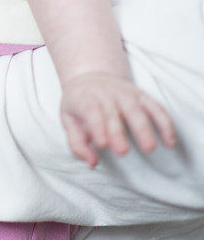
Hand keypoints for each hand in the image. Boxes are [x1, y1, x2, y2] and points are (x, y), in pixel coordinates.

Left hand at [60, 72, 176, 167]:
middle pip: (113, 111)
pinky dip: (164, 123)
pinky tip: (169, 141)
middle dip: (118, 131)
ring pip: (136, 108)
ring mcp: (125, 93)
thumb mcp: (69, 120)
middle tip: (123, 152)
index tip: (102, 144)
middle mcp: (105, 93)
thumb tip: (92, 162)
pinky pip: (156, 108)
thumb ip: (77, 144)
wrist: (91, 77)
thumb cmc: (79, 105)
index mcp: (84, 97)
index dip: (96, 126)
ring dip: (144, 127)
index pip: (90, 110)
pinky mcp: (142, 96)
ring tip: (149, 148)